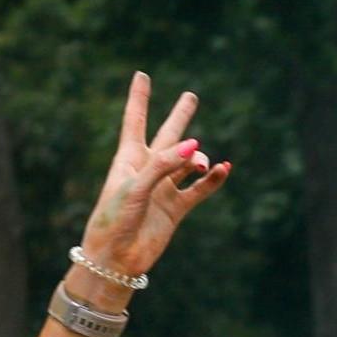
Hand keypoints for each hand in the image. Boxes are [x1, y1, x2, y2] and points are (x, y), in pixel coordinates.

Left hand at [71, 74, 232, 287]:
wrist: (116, 261)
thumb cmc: (114, 220)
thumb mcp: (135, 187)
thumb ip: (163, 164)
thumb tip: (196, 147)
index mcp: (128, 159)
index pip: (135, 120)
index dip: (139, 97)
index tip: (141, 75)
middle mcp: (148, 170)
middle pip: (168, 136)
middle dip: (180, 116)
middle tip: (190, 96)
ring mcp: (163, 189)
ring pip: (189, 162)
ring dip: (200, 157)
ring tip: (202, 161)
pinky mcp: (176, 209)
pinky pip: (200, 189)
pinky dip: (213, 179)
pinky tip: (223, 169)